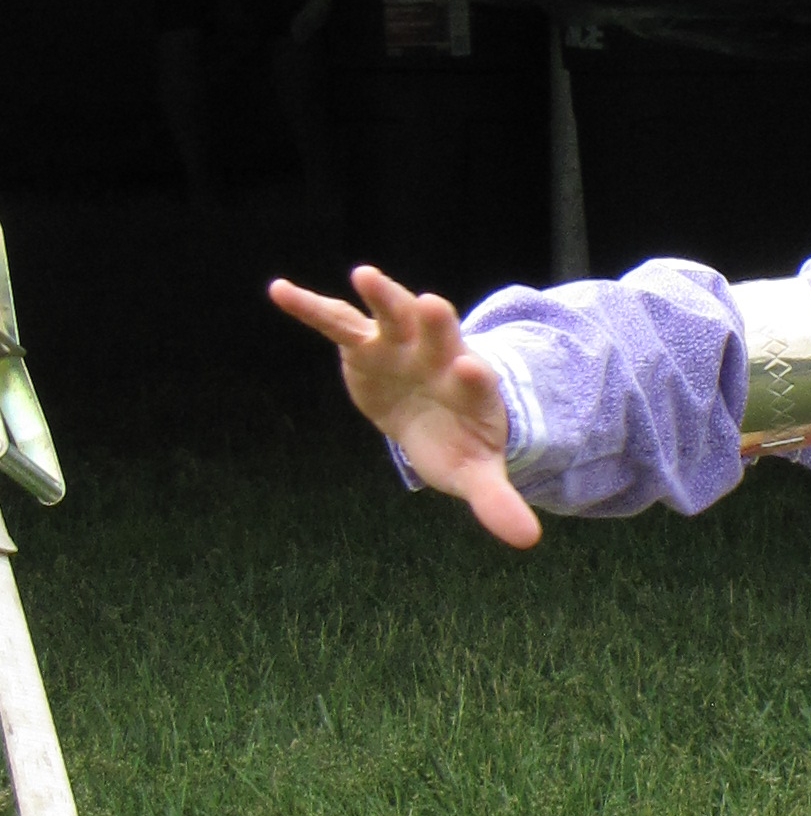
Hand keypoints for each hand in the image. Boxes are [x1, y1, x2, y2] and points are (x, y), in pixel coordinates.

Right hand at [266, 264, 540, 546]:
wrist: (438, 414)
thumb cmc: (459, 442)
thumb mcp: (476, 474)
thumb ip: (496, 501)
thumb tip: (528, 541)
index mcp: (471, 390)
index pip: (477, 382)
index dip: (473, 377)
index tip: (472, 370)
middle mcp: (439, 357)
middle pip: (441, 335)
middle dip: (436, 321)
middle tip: (432, 303)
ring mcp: (401, 345)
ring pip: (393, 315)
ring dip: (382, 296)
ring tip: (364, 275)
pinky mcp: (364, 343)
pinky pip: (336, 321)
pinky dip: (310, 307)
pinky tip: (278, 290)